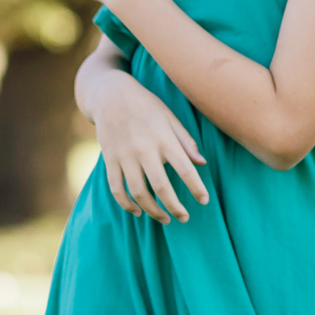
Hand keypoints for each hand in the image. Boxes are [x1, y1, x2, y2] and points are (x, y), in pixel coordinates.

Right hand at [84, 72, 207, 222]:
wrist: (110, 95)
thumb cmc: (145, 106)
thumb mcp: (169, 117)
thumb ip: (185, 141)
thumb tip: (202, 163)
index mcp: (164, 138)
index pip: (185, 170)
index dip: (196, 188)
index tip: (204, 201)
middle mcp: (144, 149)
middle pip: (162, 187)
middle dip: (175, 208)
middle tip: (184, 218)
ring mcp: (124, 156)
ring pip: (138, 193)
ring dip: (152, 211)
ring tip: (164, 219)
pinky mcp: (109, 160)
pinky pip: (116, 188)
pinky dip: (126, 204)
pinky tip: (137, 211)